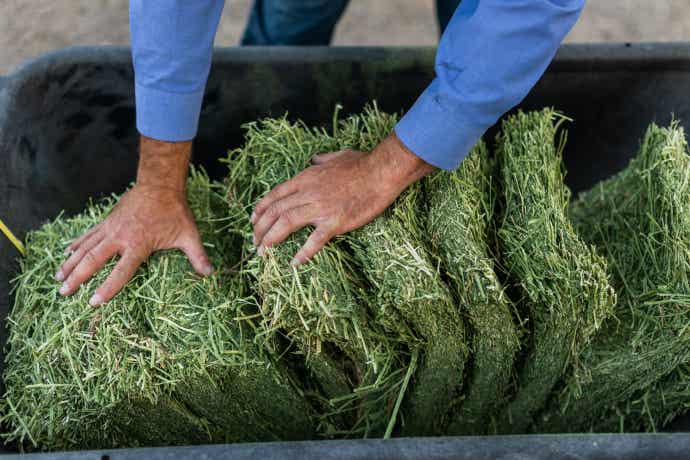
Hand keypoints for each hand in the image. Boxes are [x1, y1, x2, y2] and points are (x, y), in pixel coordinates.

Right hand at [55, 136, 211, 305]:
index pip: (121, 272)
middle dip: (78, 278)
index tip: (94, 302)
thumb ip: (198, 256)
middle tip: (63, 293)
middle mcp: (120, 238)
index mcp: (138, 245)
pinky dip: (76, 244)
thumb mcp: (189, 235)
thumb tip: (211, 273)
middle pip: (93, 260)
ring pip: (85, 248)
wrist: (160, 183)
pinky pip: (89, 234)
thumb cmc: (175, 211)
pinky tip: (65, 252)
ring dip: (70, 263)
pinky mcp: (108, 220)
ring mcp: (111, 228)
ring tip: (57, 278)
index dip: (107, 288)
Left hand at [251, 133, 434, 264]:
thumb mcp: (337, 155)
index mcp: (306, 178)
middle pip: (275, 212)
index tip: (253, 220)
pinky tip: (294, 263)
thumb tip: (314, 158)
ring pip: (286, 224)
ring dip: (271, 240)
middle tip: (254, 243)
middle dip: (260, 229)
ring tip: (263, 253)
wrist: (381, 172)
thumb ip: (321, 159)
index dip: (260, 209)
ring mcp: (320, 208)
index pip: (275, 195)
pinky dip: (302, 253)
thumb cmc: (362, 163)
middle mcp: (308, 193)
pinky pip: (314, 241)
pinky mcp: (335, 222)